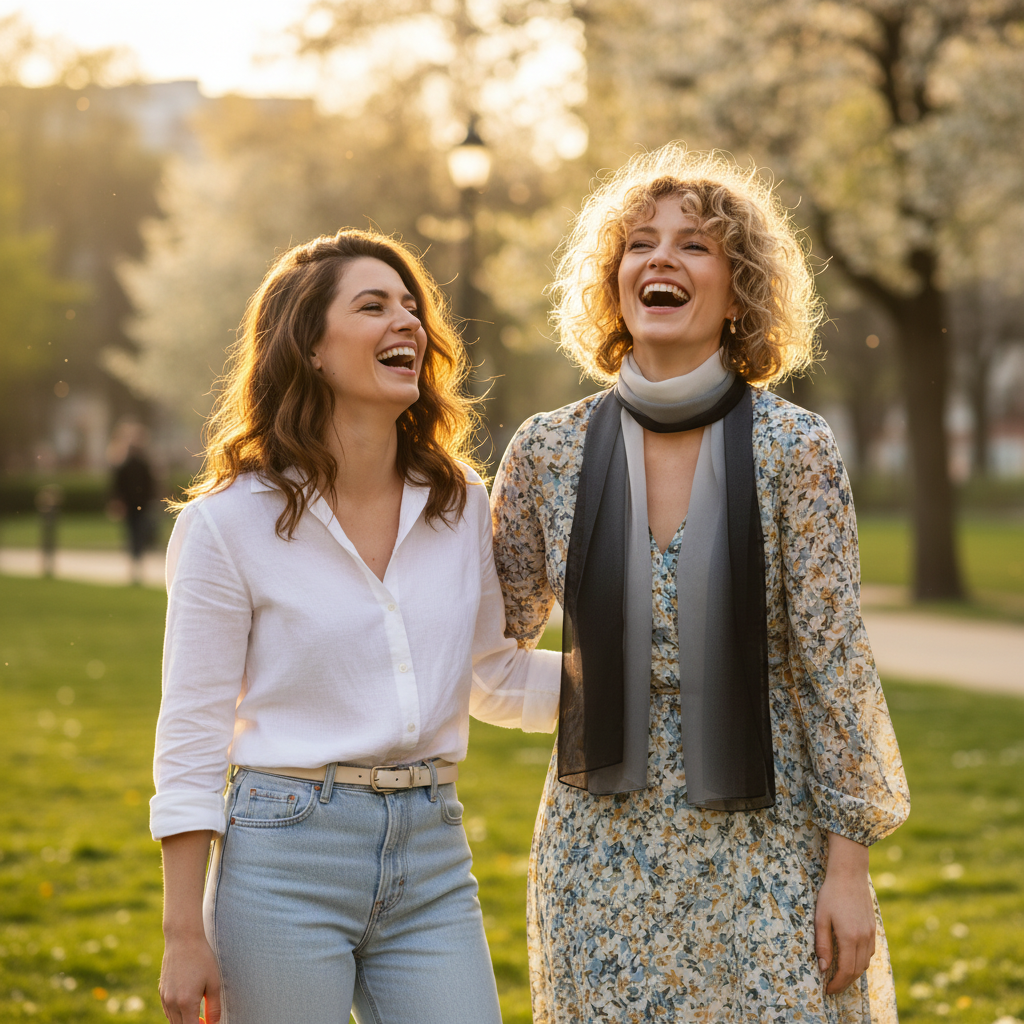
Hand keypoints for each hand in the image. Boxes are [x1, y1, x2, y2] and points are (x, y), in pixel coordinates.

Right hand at [159, 932, 221, 1023]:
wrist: (183, 939)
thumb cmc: (202, 958)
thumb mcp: (214, 982)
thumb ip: (214, 1007)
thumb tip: (214, 1023)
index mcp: (187, 1002)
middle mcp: (172, 1003)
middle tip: (205, 1021)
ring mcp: (165, 998)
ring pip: (173, 1021)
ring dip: (185, 1022)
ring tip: (199, 1015)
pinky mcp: (161, 992)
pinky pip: (168, 1012)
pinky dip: (177, 1015)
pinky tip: (188, 1005)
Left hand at [814, 833, 875, 994]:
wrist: (850, 874)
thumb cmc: (831, 894)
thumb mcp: (821, 918)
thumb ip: (822, 944)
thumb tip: (823, 968)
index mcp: (850, 937)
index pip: (846, 970)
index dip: (837, 984)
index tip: (827, 990)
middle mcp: (864, 939)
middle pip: (857, 970)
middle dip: (845, 982)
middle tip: (832, 987)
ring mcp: (871, 933)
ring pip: (865, 962)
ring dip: (854, 973)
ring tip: (840, 976)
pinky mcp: (873, 927)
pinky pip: (870, 952)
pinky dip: (861, 961)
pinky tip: (851, 959)